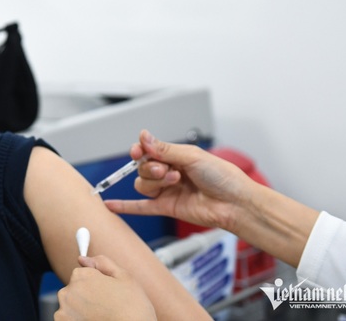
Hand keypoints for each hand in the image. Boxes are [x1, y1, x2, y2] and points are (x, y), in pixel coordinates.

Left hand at [54, 255, 155, 320]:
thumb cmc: (133, 308)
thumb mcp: (125, 278)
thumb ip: (102, 263)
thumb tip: (83, 258)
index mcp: (81, 276)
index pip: (81, 275)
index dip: (95, 284)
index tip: (106, 295)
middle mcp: (68, 292)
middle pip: (74, 290)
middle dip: (86, 297)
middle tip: (105, 308)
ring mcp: (63, 311)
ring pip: (70, 307)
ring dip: (80, 311)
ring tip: (100, 317)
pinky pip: (67, 319)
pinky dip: (76, 320)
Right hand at [105, 130, 257, 231]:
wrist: (235, 202)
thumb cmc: (222, 177)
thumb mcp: (192, 156)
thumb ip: (164, 149)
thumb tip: (144, 137)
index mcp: (176, 156)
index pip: (148, 151)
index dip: (140, 150)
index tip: (138, 150)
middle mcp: (169, 172)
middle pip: (143, 168)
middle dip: (151, 167)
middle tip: (168, 170)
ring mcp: (167, 191)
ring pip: (142, 184)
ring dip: (154, 182)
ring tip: (174, 181)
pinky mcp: (166, 208)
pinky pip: (141, 207)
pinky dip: (125, 206)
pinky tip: (110, 205)